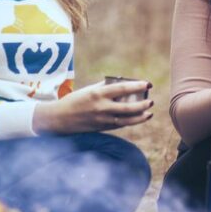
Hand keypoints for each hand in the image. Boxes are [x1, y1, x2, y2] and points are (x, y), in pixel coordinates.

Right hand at [33, 81, 152, 133]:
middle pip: (128, 107)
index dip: (137, 86)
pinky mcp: (102, 128)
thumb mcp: (90, 90)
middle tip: (151, 100)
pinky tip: (139, 118)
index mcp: (98, 93)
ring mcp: (102, 120)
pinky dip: (130, 122)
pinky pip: (120, 125)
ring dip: (140, 117)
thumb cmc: (75, 100)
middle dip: (142, 104)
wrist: (60, 118)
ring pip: (126, 120)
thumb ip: (106, 87)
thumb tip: (123, 83)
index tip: (148, 83)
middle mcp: (101, 107)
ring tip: (149, 113)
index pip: (122, 88)